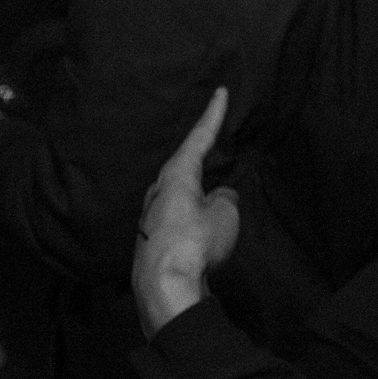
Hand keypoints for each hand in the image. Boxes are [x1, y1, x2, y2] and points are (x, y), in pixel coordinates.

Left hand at [134, 89, 238, 339]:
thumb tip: (221, 197)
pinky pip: (177, 217)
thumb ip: (226, 199)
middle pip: (183, 165)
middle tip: (213, 143)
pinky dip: (192, 216)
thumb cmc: (194, 243)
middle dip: (199, 156)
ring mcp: (151, 216)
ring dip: (197, 193)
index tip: (220, 92)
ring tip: (214, 196)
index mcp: (176, 176)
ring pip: (179, 194)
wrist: (164, 286)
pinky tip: (200, 228)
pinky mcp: (152, 239)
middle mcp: (158, 191)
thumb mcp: (225, 215)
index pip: (198, 138)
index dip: (212, 115)